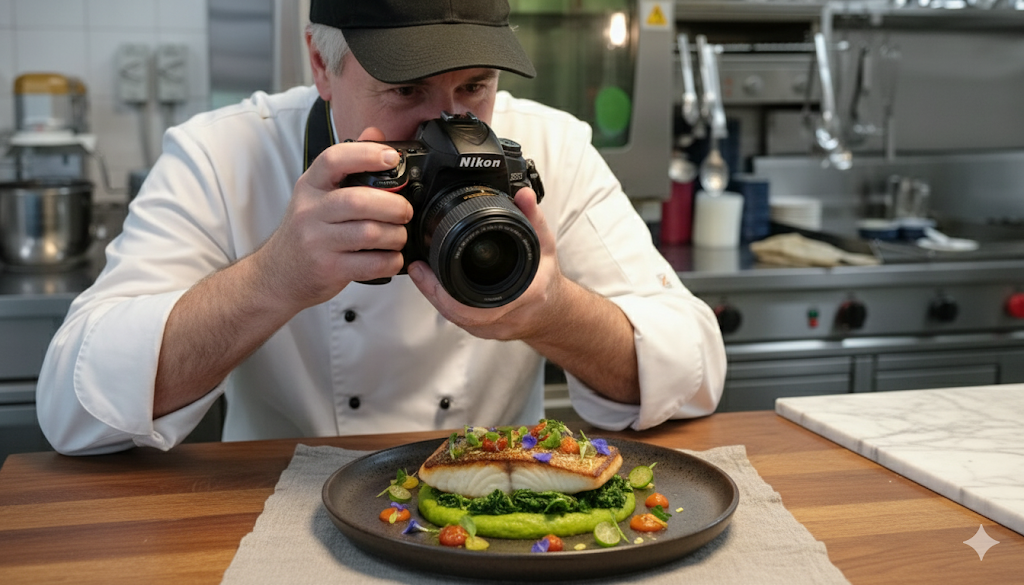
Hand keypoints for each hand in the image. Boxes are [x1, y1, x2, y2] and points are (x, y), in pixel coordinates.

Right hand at [252, 127, 412, 309]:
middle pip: (359, 201)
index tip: (392, 157)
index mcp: (310, 186)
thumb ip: (347, 164)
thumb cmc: (307, 231)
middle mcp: (310, 211)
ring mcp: (317, 241)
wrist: (278, 275)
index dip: (366, 155)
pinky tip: (392, 258)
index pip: (334, 160)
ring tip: (399, 236)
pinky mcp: (327, 268)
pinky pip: (370, 264)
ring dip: (395, 235)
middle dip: (393, 205)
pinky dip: (390, 261)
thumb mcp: (318, 194)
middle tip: (405, 211)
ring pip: (369, 233)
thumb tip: (375, 132)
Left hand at [408, 187, 565, 341]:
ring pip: (453, 318)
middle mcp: (503, 317)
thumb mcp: (544, 245)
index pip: (472, 303)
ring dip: (435, 296)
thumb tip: (524, 194)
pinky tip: (435, 286)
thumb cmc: (547, 282)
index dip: (440, 289)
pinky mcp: (482, 329)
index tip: (424, 268)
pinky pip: (457, 319)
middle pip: (455, 312)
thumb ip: (533, 217)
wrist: (554, 312)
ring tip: (421, 274)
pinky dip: (444, 302)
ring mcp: (491, 328)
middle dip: (431, 290)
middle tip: (417, 268)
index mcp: (520, 296)